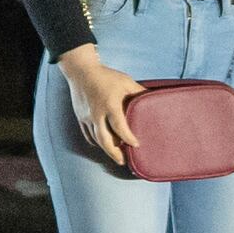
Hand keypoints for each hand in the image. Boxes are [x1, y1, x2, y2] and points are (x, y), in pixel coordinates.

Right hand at [56, 44, 139, 168]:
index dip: (128, 138)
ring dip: (106, 148)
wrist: (81, 71)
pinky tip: (104, 144)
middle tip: (123, 161)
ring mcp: (87, 117)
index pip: (119, 127)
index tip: (136, 145)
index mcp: (110, 105)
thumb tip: (153, 100)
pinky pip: (88, 135)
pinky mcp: (81, 117)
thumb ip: (139, 92)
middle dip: (114, 153)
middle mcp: (97, 114)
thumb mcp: (126, 82)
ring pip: (96, 139)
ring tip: (116, 154)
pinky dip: (96, 142)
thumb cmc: (106, 76)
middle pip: (104, 140)